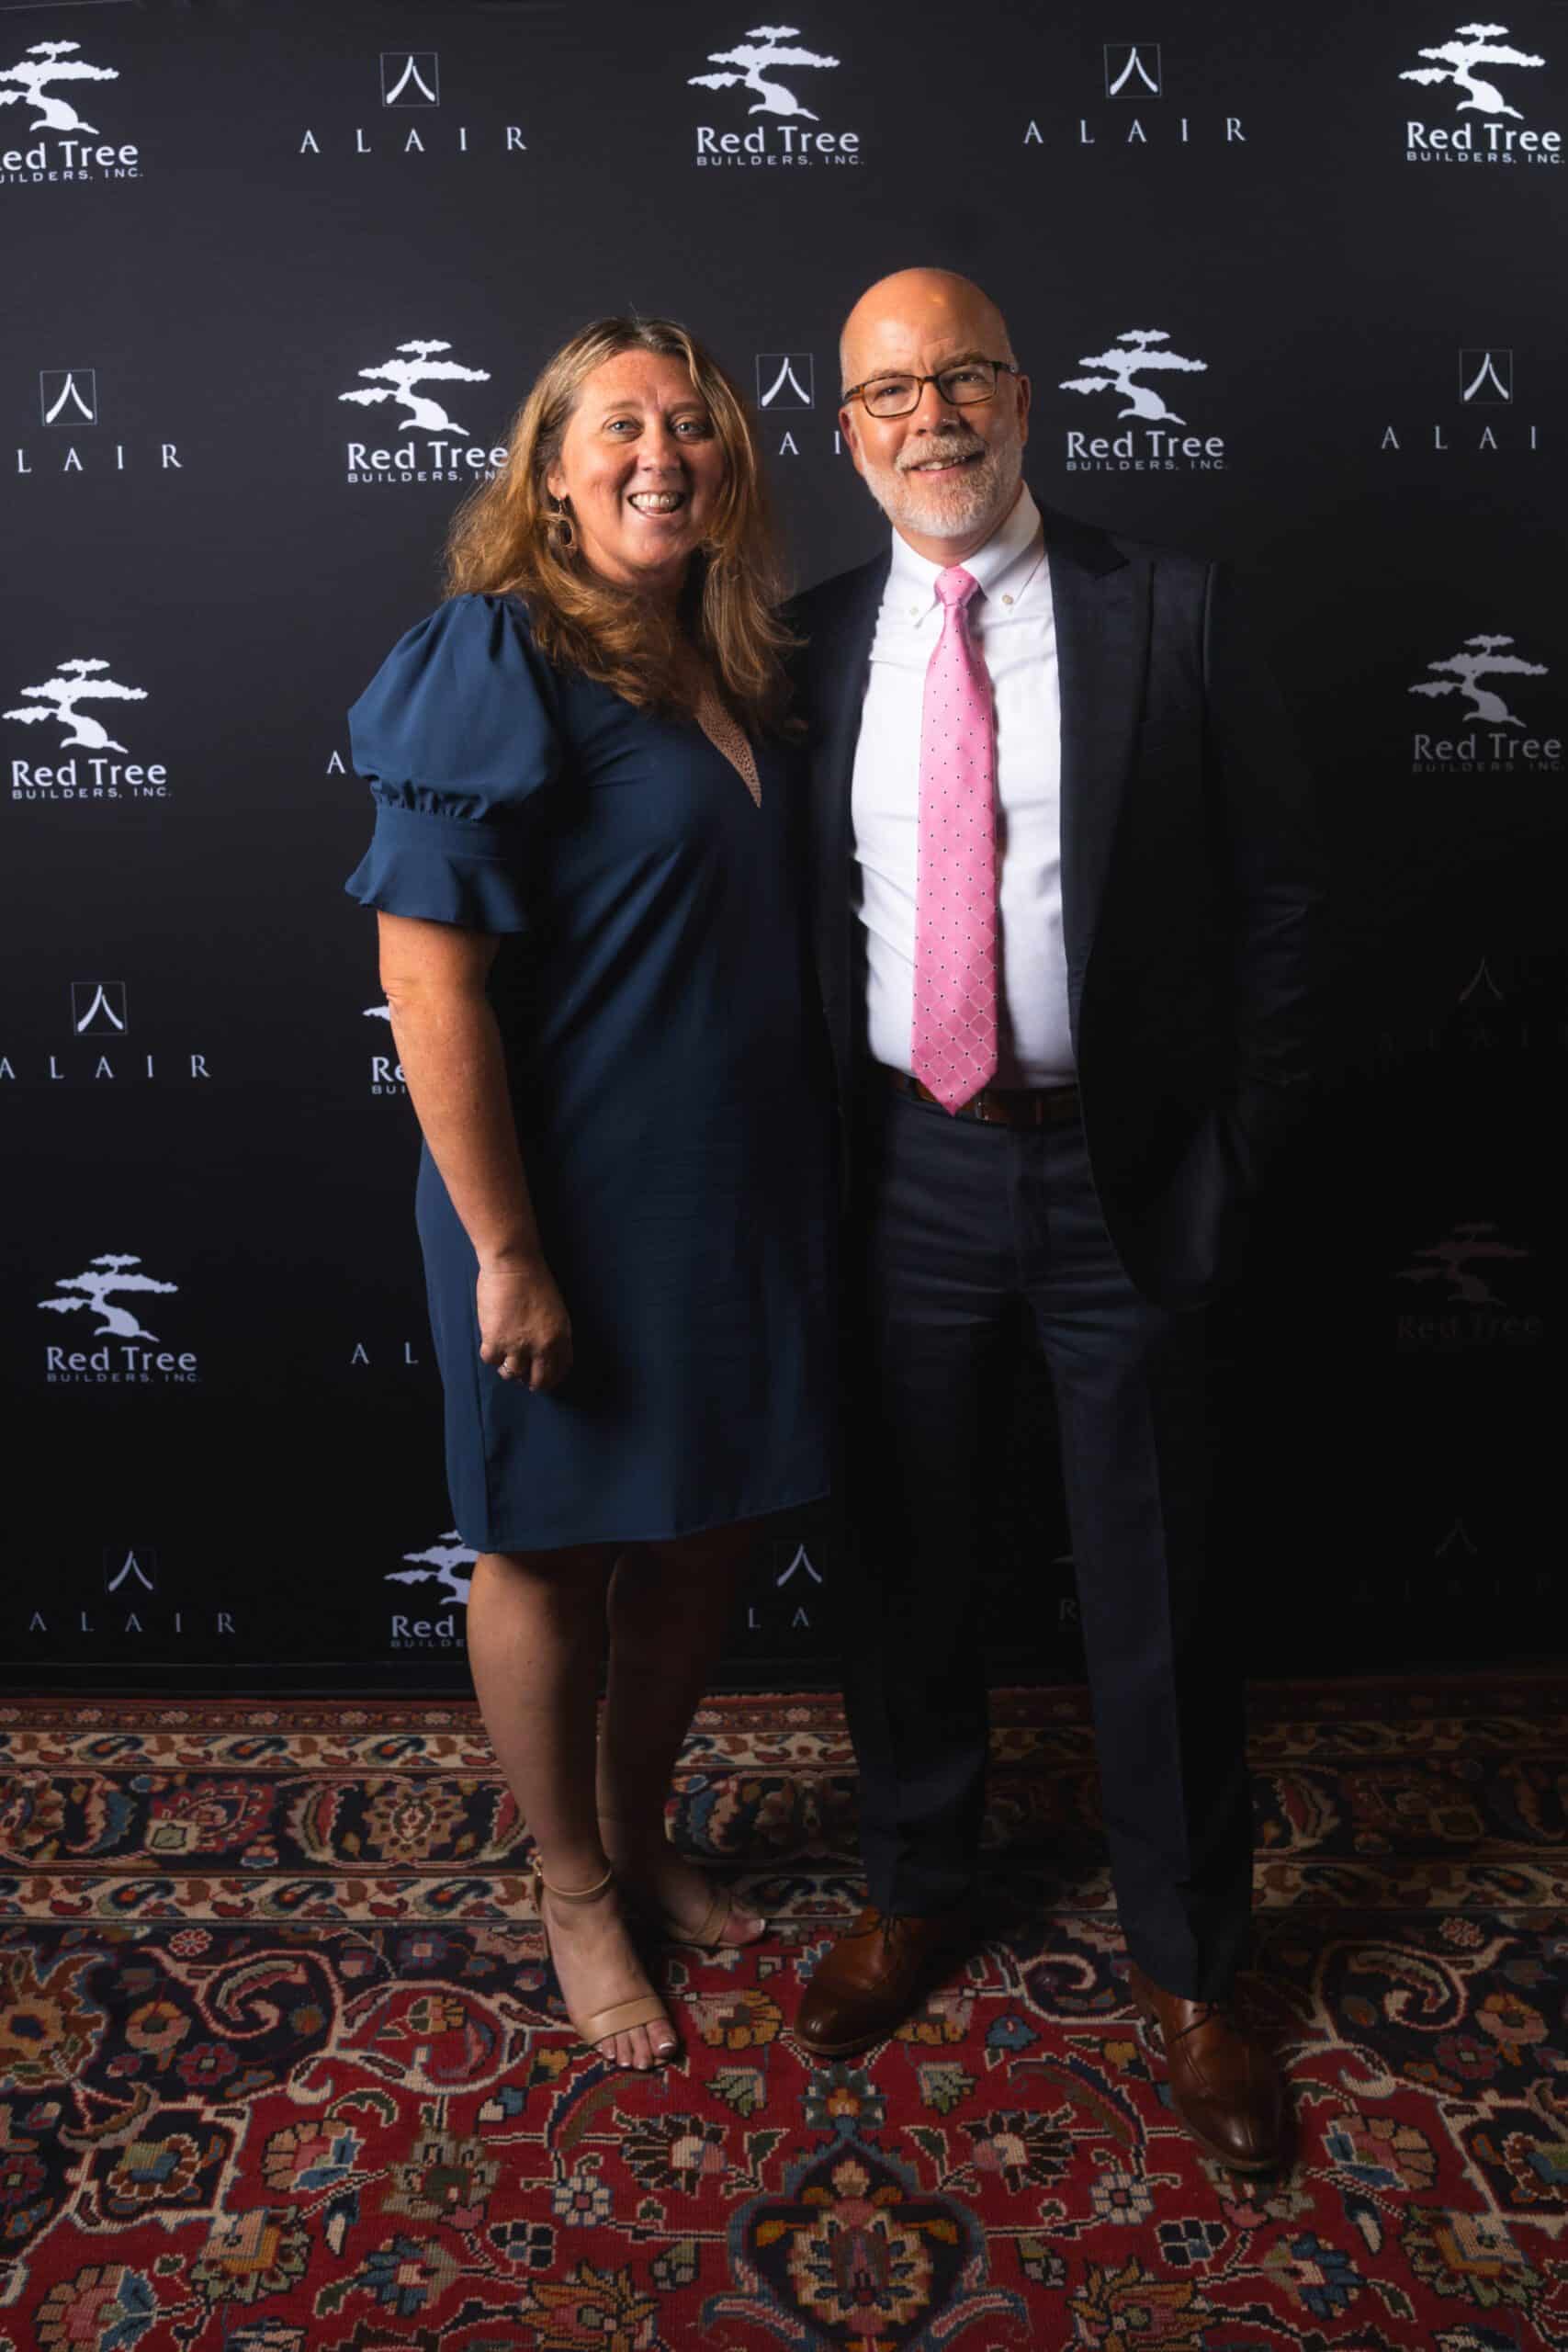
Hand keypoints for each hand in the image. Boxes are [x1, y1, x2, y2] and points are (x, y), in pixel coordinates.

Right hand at [476, 1256, 572, 1392]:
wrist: (514, 1264)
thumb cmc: (535, 1281)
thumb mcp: (557, 1310)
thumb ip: (555, 1333)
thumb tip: (546, 1353)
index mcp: (561, 1337)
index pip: (561, 1369)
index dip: (552, 1377)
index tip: (543, 1377)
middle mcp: (542, 1346)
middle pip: (539, 1380)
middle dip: (532, 1382)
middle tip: (524, 1377)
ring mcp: (518, 1346)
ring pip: (513, 1374)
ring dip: (509, 1369)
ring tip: (505, 1359)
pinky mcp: (495, 1341)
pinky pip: (491, 1360)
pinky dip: (491, 1355)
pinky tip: (491, 1344)